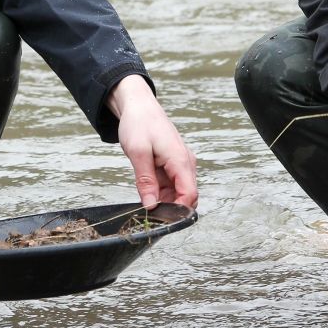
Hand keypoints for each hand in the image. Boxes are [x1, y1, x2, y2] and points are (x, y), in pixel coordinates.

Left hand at [109, 74, 199, 209]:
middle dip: (171, 209)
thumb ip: (145, 181)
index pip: (189, 194)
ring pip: (178, 193)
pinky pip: (171, 186)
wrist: (138, 106)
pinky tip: (147, 193)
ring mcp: (180, 165)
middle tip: (149, 216)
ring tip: (145, 202)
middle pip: (186, 197)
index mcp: (180, 160)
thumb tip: (151, 206)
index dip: (178, 212)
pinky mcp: (173, 166)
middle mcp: (185, 164)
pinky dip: (161, 193)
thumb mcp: (138, 152)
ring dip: (165, 202)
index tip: (161, 221)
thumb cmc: (139, 123)